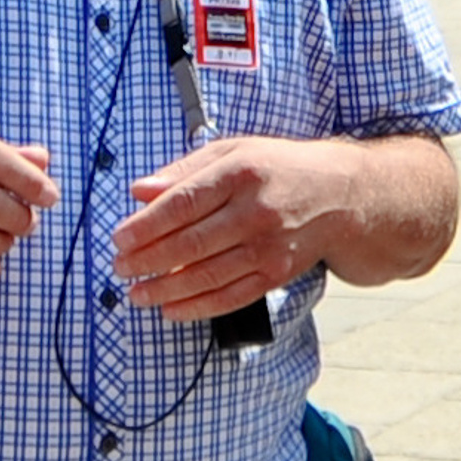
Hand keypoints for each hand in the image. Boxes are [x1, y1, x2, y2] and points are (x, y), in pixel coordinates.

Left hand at [112, 135, 344, 320]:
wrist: (341, 194)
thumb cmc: (280, 169)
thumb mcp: (233, 151)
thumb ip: (184, 171)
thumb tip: (140, 191)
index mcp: (239, 174)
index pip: (182, 204)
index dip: (145, 226)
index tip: (119, 239)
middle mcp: (255, 211)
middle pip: (190, 243)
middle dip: (147, 260)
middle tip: (121, 267)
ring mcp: (268, 246)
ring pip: (208, 275)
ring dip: (166, 289)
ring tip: (137, 293)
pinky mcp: (277, 273)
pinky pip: (232, 296)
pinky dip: (198, 307)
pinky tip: (171, 309)